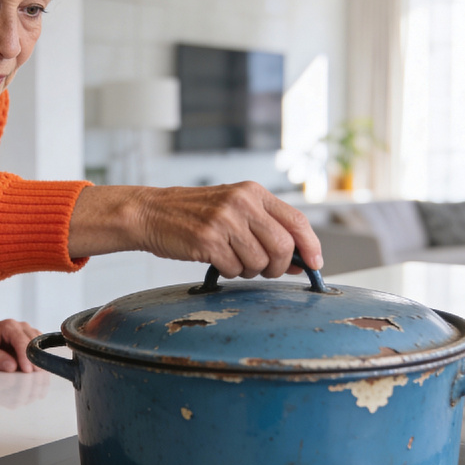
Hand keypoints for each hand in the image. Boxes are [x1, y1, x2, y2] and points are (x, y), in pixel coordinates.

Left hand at [0, 317, 40, 372]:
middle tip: (36, 379)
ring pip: (39, 345)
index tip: (27, 371)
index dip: (26, 357)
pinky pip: (37, 348)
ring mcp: (25, 332)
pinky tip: (36, 371)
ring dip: (39, 360)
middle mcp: (20, 326)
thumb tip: (12, 367)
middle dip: (36, 360)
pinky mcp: (27, 339)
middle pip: (34, 343)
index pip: (22, 341)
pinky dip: (38, 359)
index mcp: (8, 326)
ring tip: (38, 377)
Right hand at [68, 182, 322, 279]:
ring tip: (231, 259)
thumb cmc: (192, 214)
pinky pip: (234, 270)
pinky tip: (215, 259)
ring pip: (260, 263)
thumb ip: (266, 228)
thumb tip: (300, 260)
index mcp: (253, 192)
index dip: (311, 246)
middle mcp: (241, 203)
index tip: (315, 263)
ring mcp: (224, 221)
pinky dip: (228, 271)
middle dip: (278, 267)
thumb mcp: (234, 209)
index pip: (297, 220)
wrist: (150, 213)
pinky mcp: (208, 240)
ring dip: (249, 271)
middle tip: (265, 270)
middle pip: (283, 247)